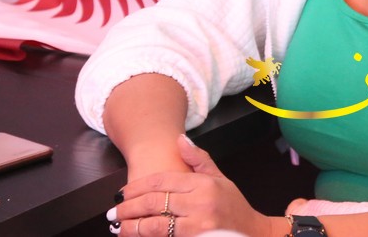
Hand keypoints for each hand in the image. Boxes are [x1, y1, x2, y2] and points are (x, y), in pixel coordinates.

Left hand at [108, 135, 283, 236]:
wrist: (253, 234)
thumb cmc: (234, 206)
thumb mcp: (220, 178)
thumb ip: (198, 159)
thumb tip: (179, 139)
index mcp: (203, 184)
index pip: (162, 182)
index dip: (137, 187)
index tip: (123, 193)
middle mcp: (200, 204)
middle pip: (155, 203)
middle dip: (129, 207)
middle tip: (114, 211)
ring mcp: (199, 226)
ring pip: (156, 226)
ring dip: (133, 227)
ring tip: (119, 227)